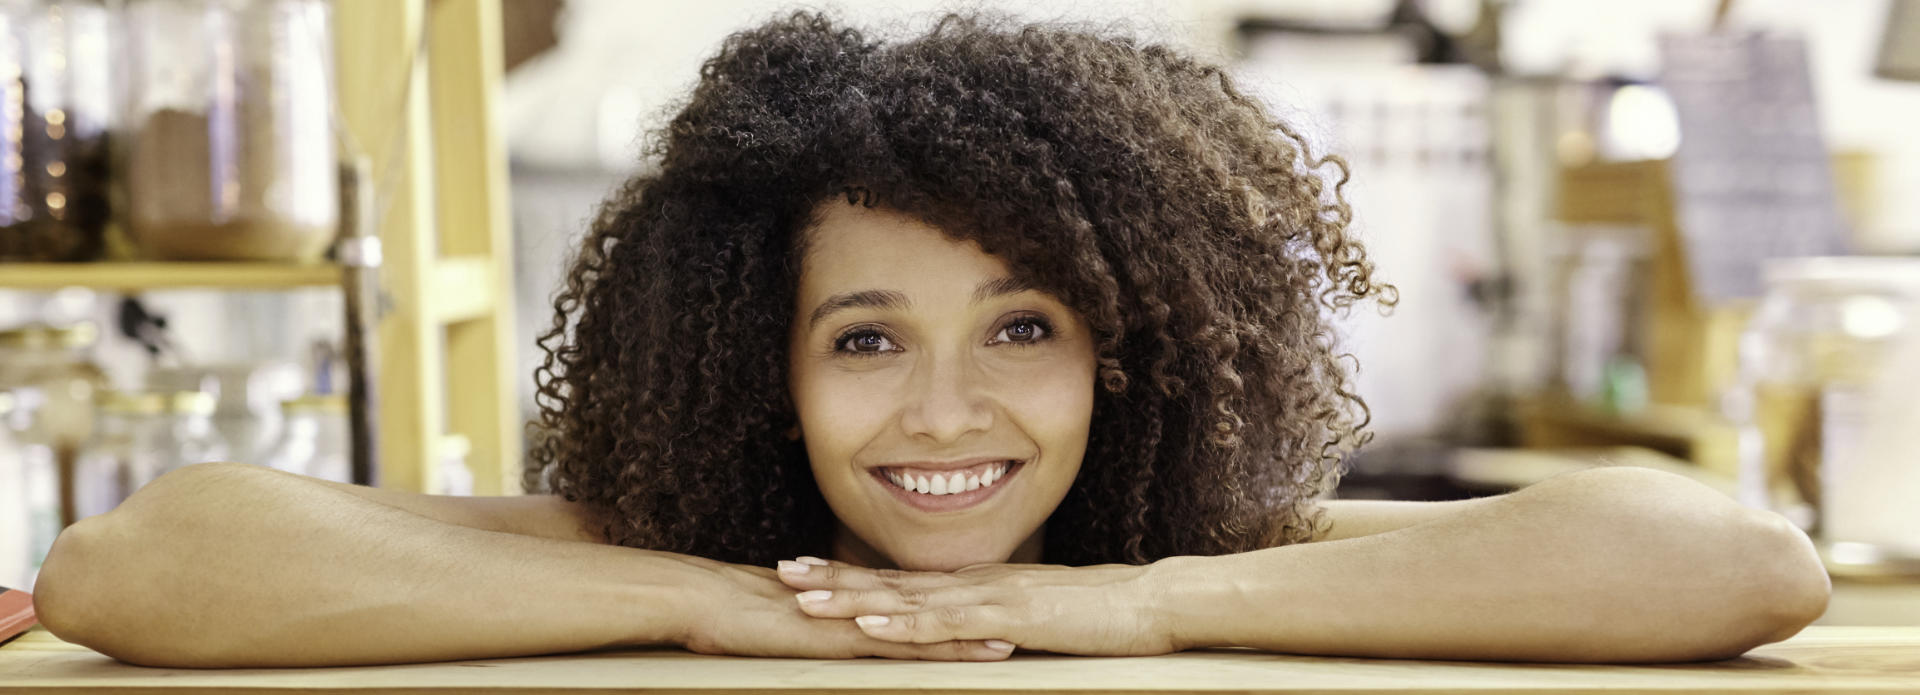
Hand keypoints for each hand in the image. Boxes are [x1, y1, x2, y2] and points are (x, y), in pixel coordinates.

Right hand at [668, 554, 1015, 660]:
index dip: (948, 608)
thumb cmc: (732, 612)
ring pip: (924, 630)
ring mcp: (854, 622)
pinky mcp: (843, 639)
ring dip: (968, 636)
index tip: (981, 614)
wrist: (704, 599)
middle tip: (1015, 623)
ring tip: (1009, 642)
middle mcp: (859, 608)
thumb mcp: (781, 622)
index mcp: (849, 603)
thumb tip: (818, 631)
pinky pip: (900, 647)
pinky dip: (935, 649)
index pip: (909, 605)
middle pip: (928, 614)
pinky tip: (965, 658)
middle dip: (972, 620)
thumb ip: (809, 625)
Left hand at [773, 556, 1178, 655]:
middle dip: (833, 578)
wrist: (1149, 602)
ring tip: (803, 598)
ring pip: (906, 599)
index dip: (855, 576)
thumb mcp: (1040, 621)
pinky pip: (945, 623)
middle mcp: (975, 584)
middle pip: (892, 581)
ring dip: (852, 599)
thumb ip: (1002, 625)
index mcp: (981, 585)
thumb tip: (976, 638)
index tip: (811, 572)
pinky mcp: (1006, 619)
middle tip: (781, 572)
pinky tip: (868, 627)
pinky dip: (903, 625)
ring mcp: (988, 598)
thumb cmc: (1104, 616)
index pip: (906, 580)